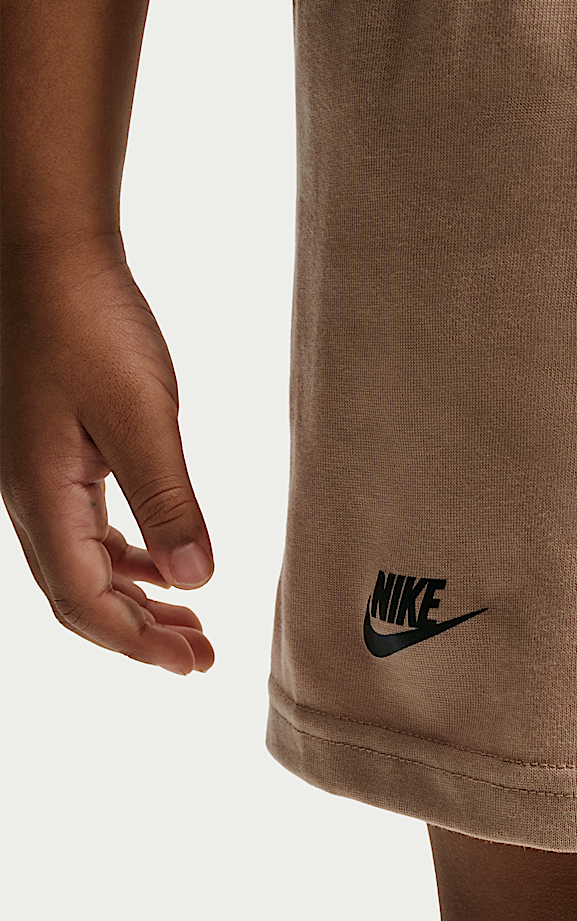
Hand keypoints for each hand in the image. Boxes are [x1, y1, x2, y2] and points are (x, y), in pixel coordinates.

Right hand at [1, 238, 214, 672]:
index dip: (137, 642)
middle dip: (138, 634)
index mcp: (43, 497)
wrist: (52, 256)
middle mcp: (31, 497)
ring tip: (191, 624)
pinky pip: (87, 528)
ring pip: (83, 564)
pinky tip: (165, 562)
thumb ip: (168, 501)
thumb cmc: (92, 324)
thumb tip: (195, 583)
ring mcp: (39, 475)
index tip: (194, 665)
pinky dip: (128, 557)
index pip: (83, 601)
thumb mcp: (142, 415)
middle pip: (78, 595)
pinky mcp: (56, 452)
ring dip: (136, 599)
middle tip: (201, 658)